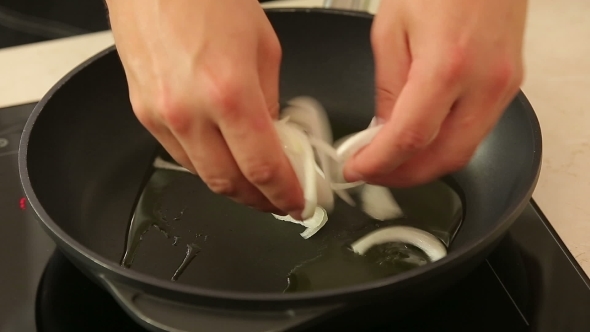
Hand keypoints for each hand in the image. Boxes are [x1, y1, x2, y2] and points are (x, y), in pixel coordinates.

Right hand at [105, 0, 303, 217]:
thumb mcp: (265, 48)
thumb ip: (271, 102)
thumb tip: (274, 138)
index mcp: (230, 93)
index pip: (263, 168)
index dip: (285, 195)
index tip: (298, 204)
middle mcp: (189, 111)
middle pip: (229, 184)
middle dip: (260, 202)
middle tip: (279, 202)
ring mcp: (161, 116)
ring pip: (201, 176)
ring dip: (233, 188)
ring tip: (255, 184)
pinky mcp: (143, 112)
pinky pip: (179, 155)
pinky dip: (206, 166)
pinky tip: (223, 160)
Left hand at [344, 0, 526, 186]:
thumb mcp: (390, 31)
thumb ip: (387, 88)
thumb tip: (384, 131)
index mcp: (447, 65)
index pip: (410, 137)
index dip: (380, 163)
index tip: (358, 169)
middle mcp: (484, 82)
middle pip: (445, 158)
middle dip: (404, 176)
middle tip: (374, 174)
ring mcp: (504, 86)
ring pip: (465, 151)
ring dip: (425, 166)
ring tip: (393, 161)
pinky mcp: (510, 85)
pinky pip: (477, 131)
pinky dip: (446, 145)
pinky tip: (422, 142)